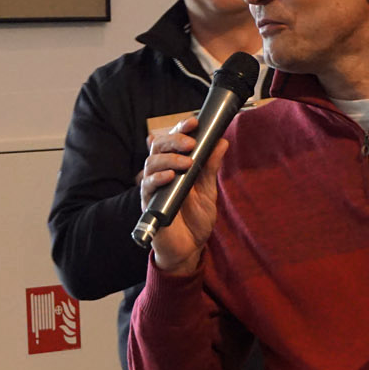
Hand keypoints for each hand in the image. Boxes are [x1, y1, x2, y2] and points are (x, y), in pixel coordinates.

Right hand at [138, 117, 227, 275]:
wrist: (190, 248)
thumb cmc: (195, 218)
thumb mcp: (208, 190)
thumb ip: (211, 166)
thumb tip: (221, 141)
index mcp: (175, 166)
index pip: (172, 140)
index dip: (180, 128)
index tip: (194, 122)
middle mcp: (161, 173)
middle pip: (158, 147)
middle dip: (174, 140)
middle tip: (191, 143)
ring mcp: (153, 188)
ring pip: (151, 164)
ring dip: (168, 159)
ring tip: (186, 162)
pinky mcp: (149, 204)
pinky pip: (147, 187)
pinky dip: (157, 179)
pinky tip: (170, 177)